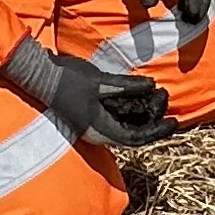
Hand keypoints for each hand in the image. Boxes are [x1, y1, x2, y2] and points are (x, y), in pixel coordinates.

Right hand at [4, 36, 176, 148]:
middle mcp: (97, 132)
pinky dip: (130, 111)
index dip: (157, 132)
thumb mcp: (100, 82)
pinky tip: (139, 99)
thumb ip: (126, 86)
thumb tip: (152, 86)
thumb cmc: (67, 80)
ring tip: (158, 103)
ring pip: (124, 128)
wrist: (39, 76)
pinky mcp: (90, 115)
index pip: (136, 138)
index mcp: (100, 129)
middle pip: (132, 136)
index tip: (175, 123)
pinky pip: (115, 119)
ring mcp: (92, 125)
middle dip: (152, 125)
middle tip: (170, 112)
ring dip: (142, 118)